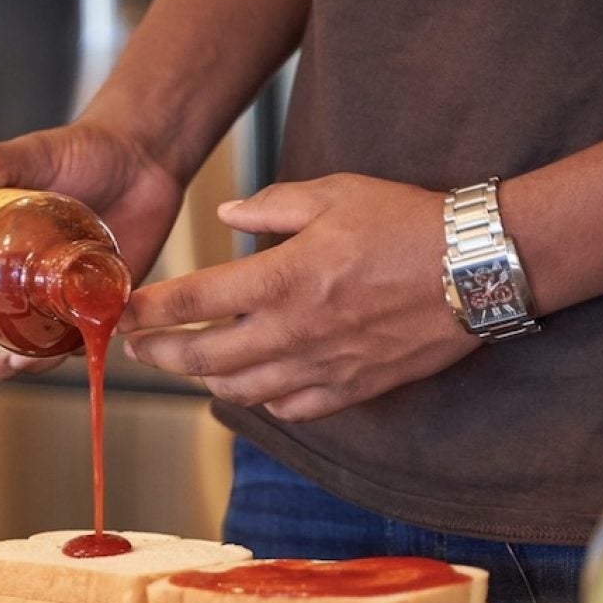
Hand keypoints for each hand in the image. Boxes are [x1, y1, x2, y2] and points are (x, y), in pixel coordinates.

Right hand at [0, 120, 184, 377]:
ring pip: (23, 351)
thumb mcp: (34, 153)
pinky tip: (66, 353)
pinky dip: (66, 355)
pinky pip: (74, 343)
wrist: (143, 156)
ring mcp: (52, 298)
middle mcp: (12, 280)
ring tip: (21, 360)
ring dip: (16, 366)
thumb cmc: (83, 151)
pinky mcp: (92, 306)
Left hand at [118, 173, 477, 420]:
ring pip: (243, 390)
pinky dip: (265, 402)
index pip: (192, 302)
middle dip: (161, 354)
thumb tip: (226, 216)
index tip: (123, 314)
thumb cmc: (406, 222)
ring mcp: (324, 366)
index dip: (149, 311)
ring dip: (205, 381)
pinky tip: (256, 390)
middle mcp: (293, 331)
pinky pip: (295, 408)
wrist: (479, 266)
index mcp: (281, 279)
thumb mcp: (333, 194)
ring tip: (187, 368)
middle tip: (137, 349)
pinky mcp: (355, 388)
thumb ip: (270, 206)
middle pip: (204, 357)